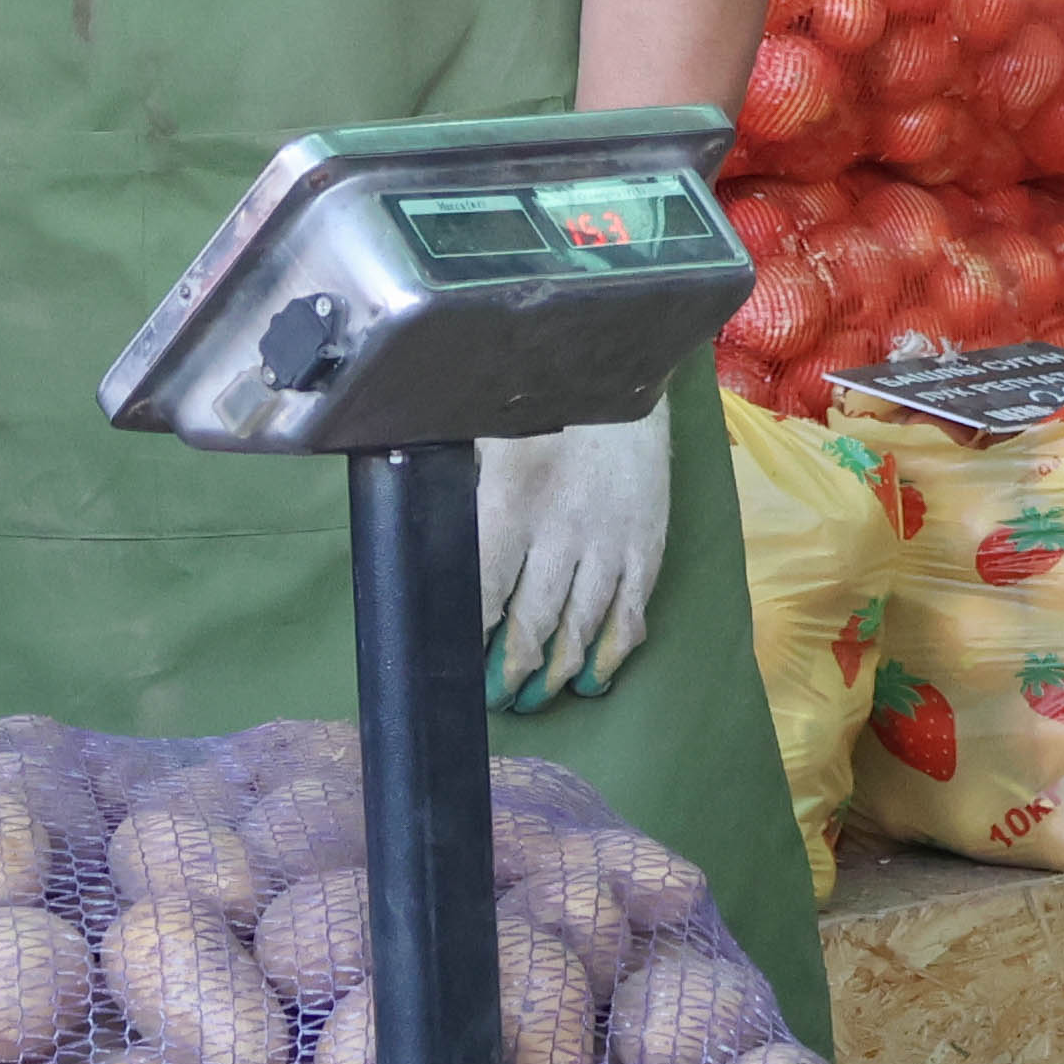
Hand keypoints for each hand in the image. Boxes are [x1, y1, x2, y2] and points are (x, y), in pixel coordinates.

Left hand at [478, 395, 675, 707]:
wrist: (621, 365)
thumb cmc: (538, 398)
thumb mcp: (477, 430)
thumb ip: (450, 481)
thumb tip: (414, 521)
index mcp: (510, 503)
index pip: (486, 591)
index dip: (474, 637)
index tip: (459, 665)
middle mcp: (562, 531)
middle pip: (533, 621)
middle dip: (512, 670)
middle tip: (498, 698)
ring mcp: (611, 541)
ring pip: (583, 626)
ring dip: (557, 670)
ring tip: (537, 697)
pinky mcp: (648, 542)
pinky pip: (632, 612)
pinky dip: (612, 652)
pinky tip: (594, 678)